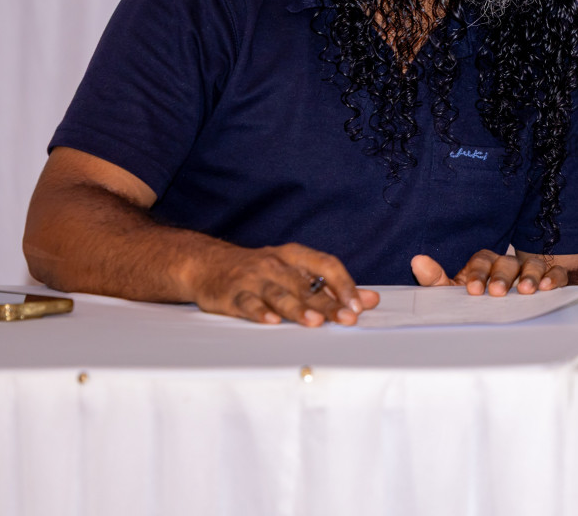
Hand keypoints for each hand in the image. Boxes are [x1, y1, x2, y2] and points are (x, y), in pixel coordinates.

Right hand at [187, 242, 379, 325]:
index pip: (327, 265)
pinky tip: (271, 321)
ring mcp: (253, 279)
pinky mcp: (231, 294)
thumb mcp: (295, 271)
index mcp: (295, 256)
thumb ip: (332, 287)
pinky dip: (259, 312)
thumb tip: (370, 300)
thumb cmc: (259, 271)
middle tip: (347, 318)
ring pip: (279, 293)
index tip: (359, 304)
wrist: (207, 264)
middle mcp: (276, 264)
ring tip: (314, 322)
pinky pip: (247, 303)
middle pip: (306, 285)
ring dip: (297, 308)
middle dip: (329, 303)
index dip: (344, 284)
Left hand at [412, 250, 567, 294]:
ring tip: (527, 291)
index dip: (478, 273)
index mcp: (484, 264)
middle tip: (498, 293)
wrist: (507, 307)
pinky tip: (549, 287)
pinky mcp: (550, 278)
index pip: (481, 260)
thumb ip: (436, 280)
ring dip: (531, 276)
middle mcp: (508, 264)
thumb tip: (417, 261)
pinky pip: (556, 273)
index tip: (473, 290)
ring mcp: (530, 270)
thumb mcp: (454, 292)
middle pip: (507, 262)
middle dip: (503, 277)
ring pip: (532, 264)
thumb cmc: (478, 298)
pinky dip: (554, 277)